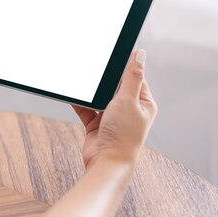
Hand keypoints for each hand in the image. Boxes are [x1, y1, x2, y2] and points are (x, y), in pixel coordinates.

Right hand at [72, 49, 156, 167]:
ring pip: (99, 96)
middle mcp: (129, 109)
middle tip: (95, 67)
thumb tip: (140, 54)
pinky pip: (86, 108)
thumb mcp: (128, 100)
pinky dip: (80, 103)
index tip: (112, 54)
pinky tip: (74, 95)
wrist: (106, 162)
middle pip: (115, 86)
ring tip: (84, 82)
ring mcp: (112, 117)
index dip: (125, 66)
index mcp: (143, 103)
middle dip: (105, 79)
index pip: (135, 77)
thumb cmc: (123, 136)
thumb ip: (132, 76)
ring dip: (92, 92)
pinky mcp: (97, 124)